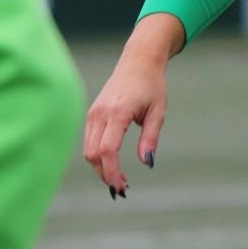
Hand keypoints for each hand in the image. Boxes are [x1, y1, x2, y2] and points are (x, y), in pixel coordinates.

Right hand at [82, 13, 183, 196]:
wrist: (138, 61)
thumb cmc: (152, 85)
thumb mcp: (158, 112)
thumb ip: (150, 138)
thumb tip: (147, 163)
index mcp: (118, 111)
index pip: (108, 150)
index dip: (112, 172)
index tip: (121, 187)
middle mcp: (101, 113)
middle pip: (94, 154)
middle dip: (106, 174)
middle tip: (124, 187)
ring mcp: (93, 113)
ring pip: (89, 150)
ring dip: (101, 168)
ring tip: (120, 178)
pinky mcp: (91, 114)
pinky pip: (90, 142)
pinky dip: (98, 156)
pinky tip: (112, 163)